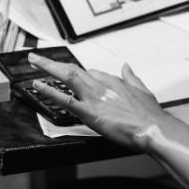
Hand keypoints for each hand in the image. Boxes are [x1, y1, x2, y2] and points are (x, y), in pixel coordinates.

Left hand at [27, 52, 170, 153]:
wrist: (154, 129)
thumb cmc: (150, 115)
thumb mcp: (143, 90)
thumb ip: (132, 77)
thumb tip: (126, 66)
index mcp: (114, 81)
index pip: (92, 72)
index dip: (80, 74)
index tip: (73, 75)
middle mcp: (102, 85)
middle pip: (74, 69)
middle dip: (54, 63)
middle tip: (39, 58)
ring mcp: (94, 98)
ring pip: (67, 76)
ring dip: (48, 67)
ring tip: (34, 62)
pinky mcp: (90, 112)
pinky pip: (65, 99)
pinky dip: (50, 91)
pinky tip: (38, 86)